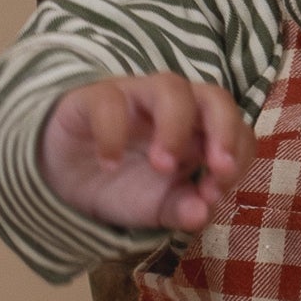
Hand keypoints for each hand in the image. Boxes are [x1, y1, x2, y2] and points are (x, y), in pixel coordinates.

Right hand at [39, 73, 254, 231]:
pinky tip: (110, 163)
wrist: (63, 178)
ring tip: (163, 166)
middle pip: (214, 96)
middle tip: (217, 168)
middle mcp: (174, 107)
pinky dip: (113, 132)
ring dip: (175, 127)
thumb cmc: (122, 183)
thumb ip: (182, 208)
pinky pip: (109, 101)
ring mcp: (136, 97)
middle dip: (225, 129)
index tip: (217, 192)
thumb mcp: (157, 205)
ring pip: (169, 86)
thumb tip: (202, 214)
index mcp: (200, 130)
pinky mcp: (94, 98)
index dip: (237, 156)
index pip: (237, 128)